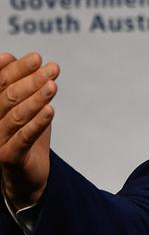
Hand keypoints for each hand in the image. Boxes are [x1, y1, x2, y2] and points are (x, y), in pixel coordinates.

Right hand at [0, 52, 58, 209]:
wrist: (24, 176)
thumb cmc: (22, 136)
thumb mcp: (19, 108)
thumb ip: (15, 85)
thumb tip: (9, 57)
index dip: (16, 69)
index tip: (36, 58)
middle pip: (8, 96)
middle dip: (31, 79)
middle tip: (53, 68)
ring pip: (16, 116)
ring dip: (36, 98)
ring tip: (53, 85)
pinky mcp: (8, 157)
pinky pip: (24, 137)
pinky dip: (37, 123)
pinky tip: (51, 111)